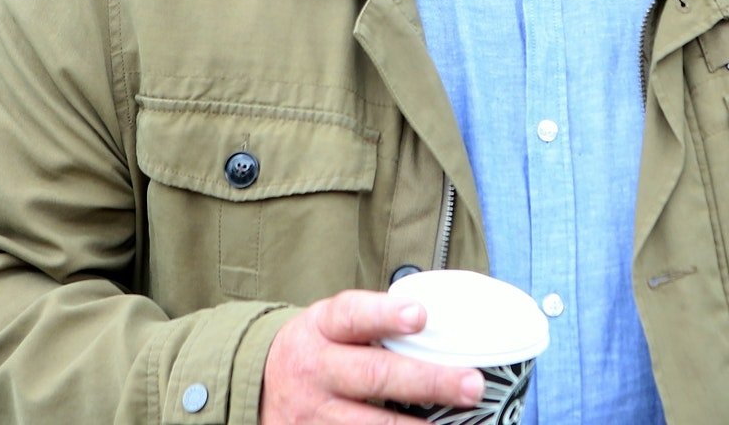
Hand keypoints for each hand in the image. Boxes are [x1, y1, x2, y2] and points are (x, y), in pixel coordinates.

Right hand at [259, 291, 482, 423]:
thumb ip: (374, 323)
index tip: (420, 316)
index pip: (353, 315)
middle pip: (374, 375)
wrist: (257, 385)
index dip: (385, 315)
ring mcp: (312, 413)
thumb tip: (443, 327)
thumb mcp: (332, 324)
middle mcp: (316, 370)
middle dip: (427, 381)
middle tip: (471, 386)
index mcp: (322, 328)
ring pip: (368, 424)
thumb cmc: (319, 348)